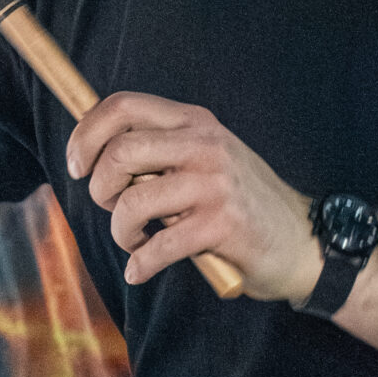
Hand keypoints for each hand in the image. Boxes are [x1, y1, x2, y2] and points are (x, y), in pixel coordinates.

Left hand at [64, 92, 322, 300]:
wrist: (301, 241)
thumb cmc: (240, 204)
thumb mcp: (205, 160)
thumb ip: (161, 152)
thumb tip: (96, 156)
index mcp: (195, 122)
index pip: (122, 107)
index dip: (85, 134)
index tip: (76, 166)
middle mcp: (205, 144)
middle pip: (120, 153)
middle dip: (100, 190)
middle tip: (113, 209)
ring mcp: (215, 183)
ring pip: (133, 203)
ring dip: (121, 232)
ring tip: (135, 242)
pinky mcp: (222, 225)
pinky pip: (158, 246)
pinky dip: (140, 264)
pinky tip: (141, 269)